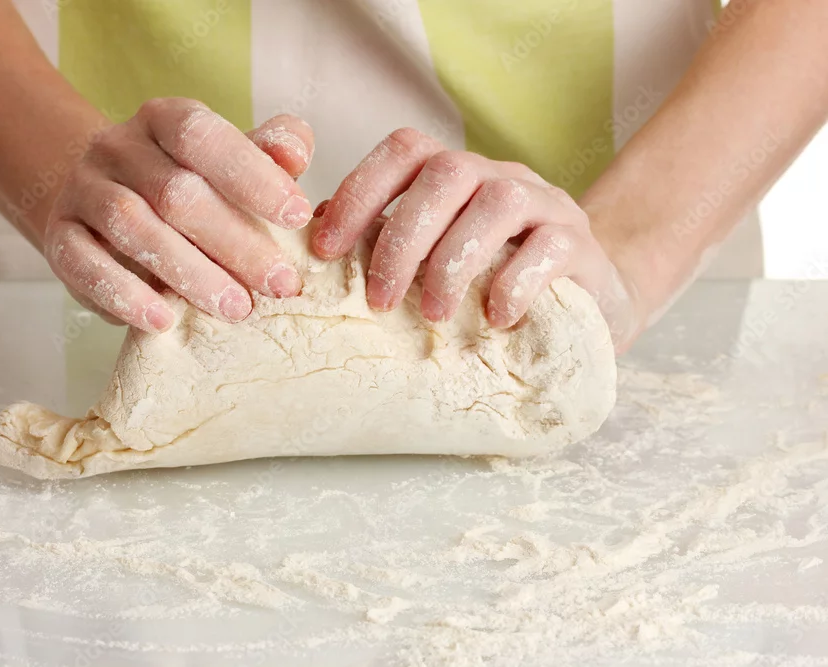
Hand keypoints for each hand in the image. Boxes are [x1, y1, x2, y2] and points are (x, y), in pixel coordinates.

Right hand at [43, 98, 314, 331]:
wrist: (101, 204)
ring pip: (131, 226)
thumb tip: (294, 155)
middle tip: (279, 284)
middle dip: (234, 241)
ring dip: (189, 272)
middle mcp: (118, 147)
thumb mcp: (230, 162)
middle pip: (174, 191)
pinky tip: (163, 320)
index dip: (252, 175)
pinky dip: (125, 294)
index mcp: (164, 119)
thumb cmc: (189, 186)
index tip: (298, 217)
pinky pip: (83, 264)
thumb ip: (268, 153)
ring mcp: (83, 190)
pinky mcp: (60, 236)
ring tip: (236, 308)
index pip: (203, 136)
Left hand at [310, 128, 640, 351]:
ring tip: (432, 315)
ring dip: (453, 262)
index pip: (404, 151)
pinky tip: (493, 318)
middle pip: (446, 173)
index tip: (326, 250)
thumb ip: (385, 243)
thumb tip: (313, 244)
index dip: (359, 192)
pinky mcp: (581, 245)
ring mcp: (547, 205)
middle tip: (379, 302)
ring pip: (499, 203)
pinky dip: (514, 284)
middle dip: (402, 239)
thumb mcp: (436, 259)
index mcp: (457, 174)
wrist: (587, 301)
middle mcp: (501, 176)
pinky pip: (550, 248)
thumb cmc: (492, 281)